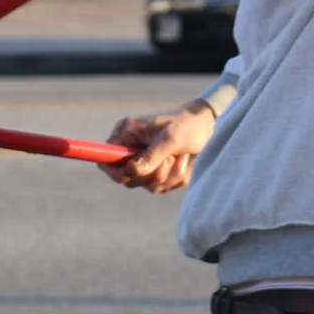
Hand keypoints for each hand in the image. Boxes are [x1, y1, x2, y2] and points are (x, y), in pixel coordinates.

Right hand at [100, 101, 215, 193]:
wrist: (208, 127)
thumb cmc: (188, 126)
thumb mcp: (170, 139)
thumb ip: (151, 156)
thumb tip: (132, 171)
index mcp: (127, 134)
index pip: (105, 158)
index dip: (115, 171)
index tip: (134, 172)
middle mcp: (131, 148)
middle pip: (126, 178)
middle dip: (152, 173)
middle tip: (169, 159)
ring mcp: (144, 162)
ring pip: (146, 185)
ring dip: (168, 176)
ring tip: (181, 158)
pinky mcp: (156, 172)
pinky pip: (160, 187)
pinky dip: (175, 179)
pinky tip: (184, 163)